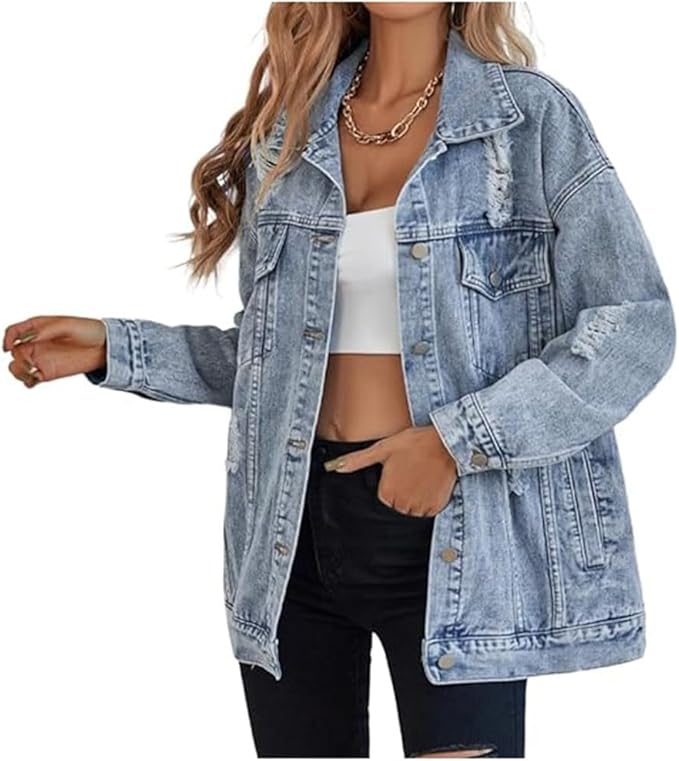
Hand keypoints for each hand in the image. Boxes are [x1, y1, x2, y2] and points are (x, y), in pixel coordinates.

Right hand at [3, 316, 106, 387]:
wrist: (104, 347)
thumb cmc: (88, 330)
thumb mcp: (67, 326)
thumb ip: (47, 331)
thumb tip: (30, 339)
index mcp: (37, 327)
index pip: (14, 332)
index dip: (8, 339)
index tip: (10, 347)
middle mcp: (36, 343)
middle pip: (13, 351)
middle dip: (15, 357)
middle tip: (28, 361)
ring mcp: (42, 358)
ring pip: (18, 367)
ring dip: (18, 371)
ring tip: (30, 372)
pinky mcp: (49, 372)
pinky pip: (31, 379)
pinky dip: (28, 381)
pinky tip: (34, 379)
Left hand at [323, 425, 458, 517]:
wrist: (446, 443)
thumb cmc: (413, 443)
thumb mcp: (382, 449)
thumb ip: (356, 461)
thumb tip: (332, 466)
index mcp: (387, 494)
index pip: (384, 498)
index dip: (391, 483)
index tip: (399, 470)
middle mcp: (402, 505)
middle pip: (397, 506)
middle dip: (403, 491)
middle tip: (411, 472)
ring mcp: (421, 508)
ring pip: (413, 510)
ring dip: (416, 497)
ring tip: (421, 476)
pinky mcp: (436, 508)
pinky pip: (428, 511)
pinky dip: (429, 500)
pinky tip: (431, 483)